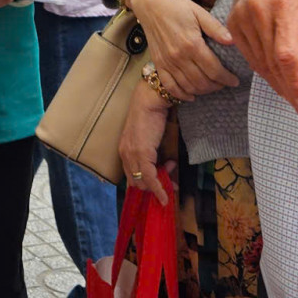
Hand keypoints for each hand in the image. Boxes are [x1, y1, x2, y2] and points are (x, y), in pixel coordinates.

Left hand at [117, 80, 172, 203]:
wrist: (150, 101)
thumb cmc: (151, 115)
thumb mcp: (147, 137)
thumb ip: (148, 150)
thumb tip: (161, 164)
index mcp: (124, 150)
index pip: (131, 175)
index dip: (146, 184)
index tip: (160, 186)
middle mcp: (124, 154)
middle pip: (136, 181)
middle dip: (154, 185)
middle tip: (171, 180)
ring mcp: (132, 155)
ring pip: (143, 182)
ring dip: (159, 185)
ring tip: (172, 171)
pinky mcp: (142, 154)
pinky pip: (150, 178)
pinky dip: (158, 189)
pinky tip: (166, 196)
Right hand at [123, 0, 239, 99]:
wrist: (151, 6)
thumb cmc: (177, 7)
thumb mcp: (199, 12)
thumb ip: (216, 28)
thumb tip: (232, 41)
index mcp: (192, 44)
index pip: (214, 70)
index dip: (227, 78)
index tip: (235, 81)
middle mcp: (179, 57)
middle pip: (202, 82)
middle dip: (217, 86)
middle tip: (225, 83)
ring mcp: (167, 63)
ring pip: (188, 86)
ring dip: (203, 90)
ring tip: (212, 86)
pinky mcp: (159, 64)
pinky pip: (170, 86)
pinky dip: (182, 95)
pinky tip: (192, 95)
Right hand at [225, 0, 297, 123]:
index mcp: (284, 8)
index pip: (288, 58)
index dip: (297, 88)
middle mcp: (258, 14)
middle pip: (273, 66)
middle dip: (291, 92)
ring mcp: (240, 19)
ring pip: (260, 65)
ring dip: (278, 85)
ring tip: (294, 96)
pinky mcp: (231, 24)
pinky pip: (249, 58)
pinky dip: (264, 71)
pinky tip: (277, 76)